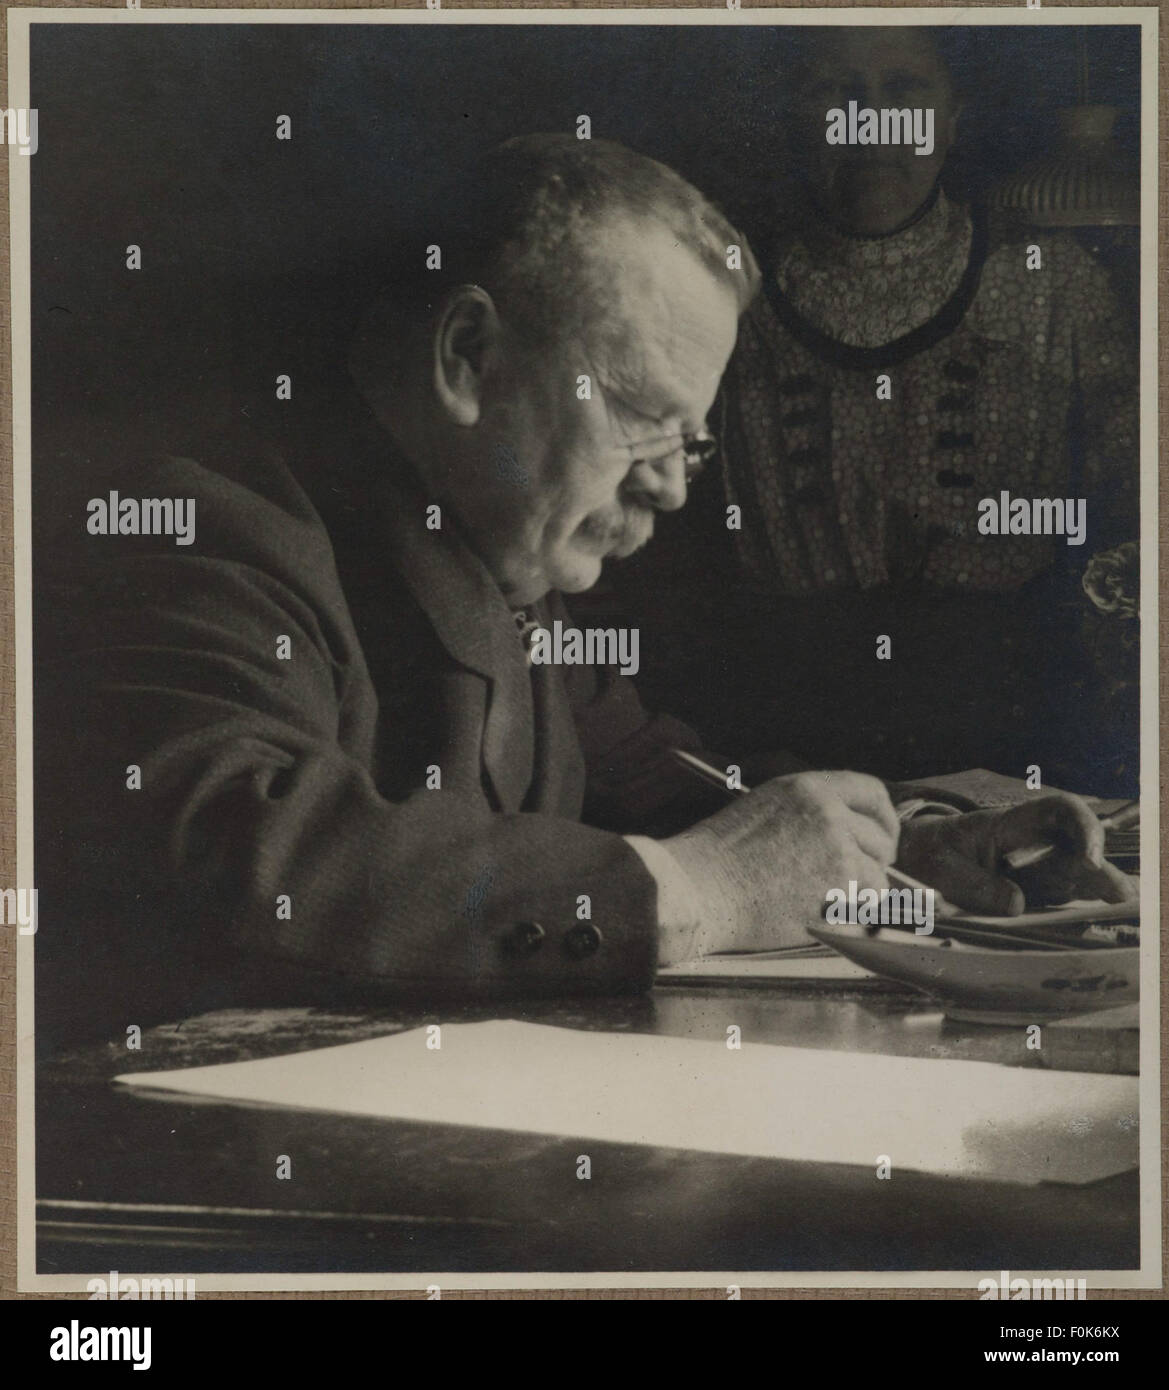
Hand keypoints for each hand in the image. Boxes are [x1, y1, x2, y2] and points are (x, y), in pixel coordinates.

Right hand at [664, 770, 899, 954]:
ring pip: (877, 880)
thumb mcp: (763, 807)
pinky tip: (816, 918)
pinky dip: (848, 921)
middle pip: (881, 840)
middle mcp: (831, 818)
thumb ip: (808, 810)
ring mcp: (839, 858)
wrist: (699, 888)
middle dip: (875, 861)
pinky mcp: (838, 897)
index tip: (883, 834)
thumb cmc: (716, 855)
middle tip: (856, 878)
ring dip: (860, 894)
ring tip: (823, 901)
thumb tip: (842, 830)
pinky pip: (862, 913)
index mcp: (811, 790)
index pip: (872, 792)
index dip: (884, 817)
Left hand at [896, 793, 1136, 915]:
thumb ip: (974, 885)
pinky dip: (1079, 903)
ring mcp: (1032, 866)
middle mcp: (1028, 843)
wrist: (913, 858)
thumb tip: (1017, 905)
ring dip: (1096, 886)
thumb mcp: (939, 868)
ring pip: (1073, 871)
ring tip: (1119, 905)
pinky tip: (1097, 916)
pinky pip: (1060, 893)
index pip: (1057, 811)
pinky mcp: (1031, 889)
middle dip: (1099, 867)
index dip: (1081, 826)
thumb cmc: (927, 853)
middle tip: (1119, 894)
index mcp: (1006, 825)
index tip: (1087, 857)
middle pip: (1074, 846)